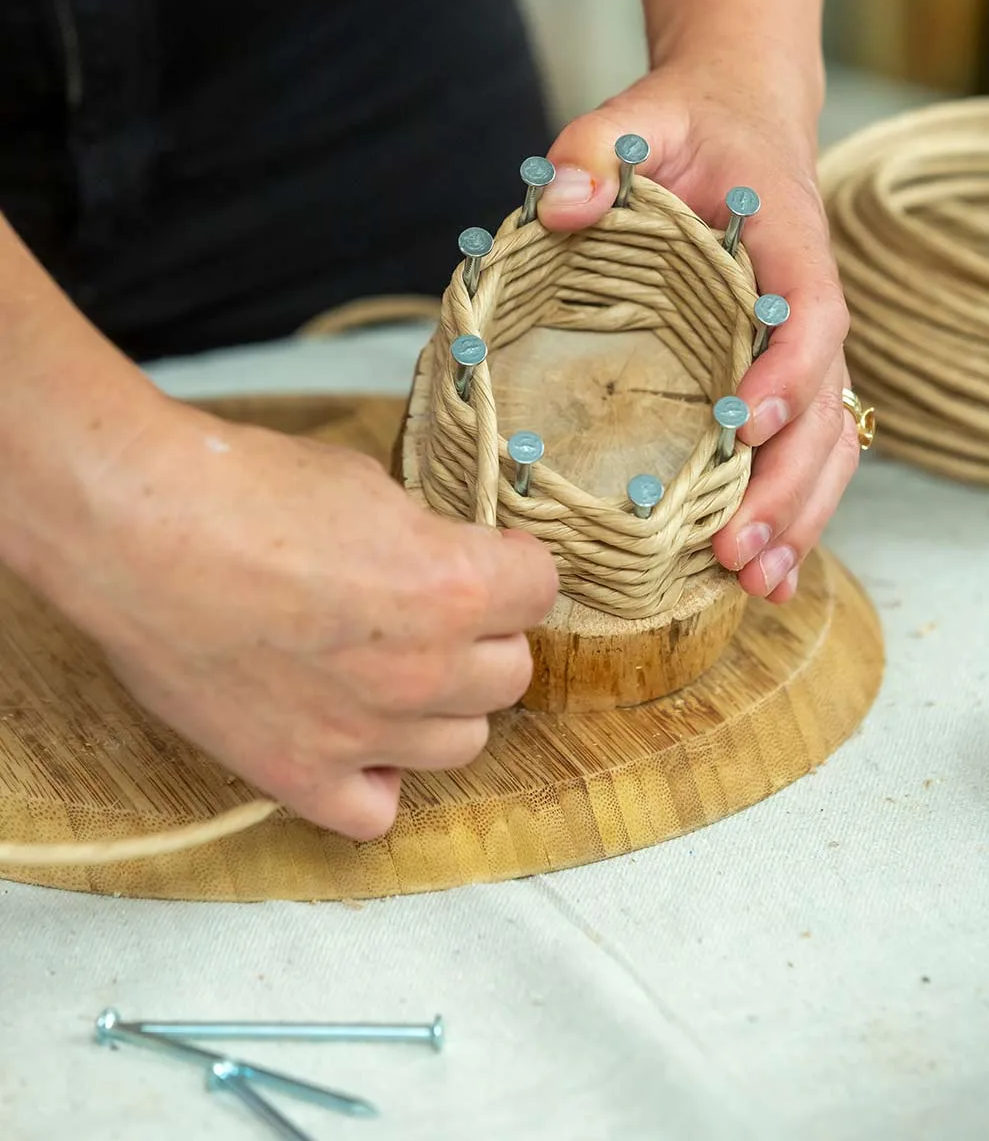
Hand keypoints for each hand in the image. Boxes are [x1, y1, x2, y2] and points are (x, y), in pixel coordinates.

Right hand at [29, 400, 557, 838]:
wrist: (139, 531)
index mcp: (454, 586)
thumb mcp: (366, 485)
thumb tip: (438, 558)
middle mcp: (424, 668)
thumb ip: (424, 539)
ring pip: (462, 743)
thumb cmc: (242, 490)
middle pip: (509, 674)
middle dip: (482, 637)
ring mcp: (365, 732)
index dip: (513, 568)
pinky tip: (356, 741)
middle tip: (435, 612)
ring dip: (441, 707)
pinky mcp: (298, 774)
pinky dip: (377, 780)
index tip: (492, 561)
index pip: (539, 589)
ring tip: (391, 672)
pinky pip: (376, 813)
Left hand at [537, 58, 858, 602]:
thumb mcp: (638, 115)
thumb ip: (595, 146)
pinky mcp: (781, 377)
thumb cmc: (689, 125)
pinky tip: (765, 577)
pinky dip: (792, 514)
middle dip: (788, 484)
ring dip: (797, 517)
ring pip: (826, 445)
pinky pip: (805, 453)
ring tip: (757, 583)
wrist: (737, 120)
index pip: (808, 315)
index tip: (744, 421)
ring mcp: (801, 350)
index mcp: (786, 244)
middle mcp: (809, 307)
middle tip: (737, 550)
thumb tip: (561, 205)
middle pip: (825, 407)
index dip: (787, 372)